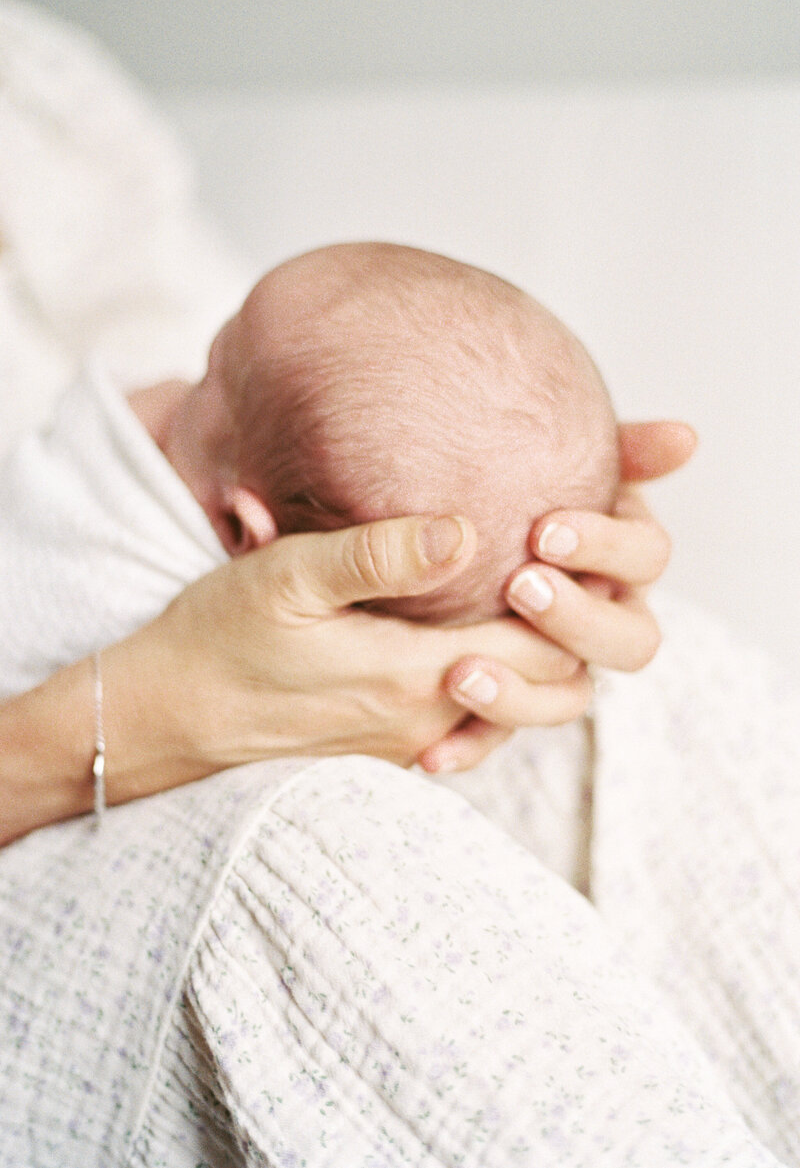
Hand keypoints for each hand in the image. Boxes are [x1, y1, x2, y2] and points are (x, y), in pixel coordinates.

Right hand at [106, 514, 584, 799]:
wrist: (168, 717)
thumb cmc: (220, 637)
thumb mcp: (289, 576)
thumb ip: (379, 554)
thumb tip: (463, 530)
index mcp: (412, 675)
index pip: (543, 645)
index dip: (575, 597)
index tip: (576, 545)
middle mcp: (426, 721)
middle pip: (549, 685)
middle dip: (576, 628)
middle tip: (577, 564)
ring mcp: (410, 744)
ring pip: (518, 709)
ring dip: (541, 658)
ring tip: (538, 596)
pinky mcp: (389, 750)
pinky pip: (474, 722)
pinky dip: (500, 682)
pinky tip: (483, 638)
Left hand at [418, 421, 695, 773]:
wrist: (432, 527)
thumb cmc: (504, 488)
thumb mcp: (551, 460)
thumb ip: (611, 449)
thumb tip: (685, 437)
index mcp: (621, 559)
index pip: (646, 558)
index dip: (606, 548)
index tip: (545, 530)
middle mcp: (602, 617)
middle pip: (628, 640)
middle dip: (577, 617)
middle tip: (518, 587)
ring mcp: (559, 667)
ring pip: (571, 699)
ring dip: (522, 695)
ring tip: (461, 673)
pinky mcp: (511, 703)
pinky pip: (501, 737)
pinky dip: (470, 745)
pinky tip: (430, 752)